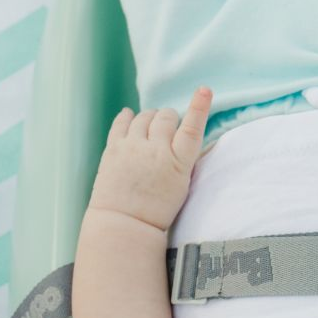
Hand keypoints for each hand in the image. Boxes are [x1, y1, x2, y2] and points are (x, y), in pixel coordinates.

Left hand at [87, 86, 211, 231]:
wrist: (124, 226)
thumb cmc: (155, 213)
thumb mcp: (180, 188)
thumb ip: (182, 161)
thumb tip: (184, 139)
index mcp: (178, 163)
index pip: (192, 128)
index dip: (199, 107)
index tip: (204, 90)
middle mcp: (157, 150)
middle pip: (166, 117)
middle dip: (168, 119)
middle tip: (166, 130)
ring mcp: (133, 147)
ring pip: (145, 116)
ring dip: (150, 119)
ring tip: (149, 130)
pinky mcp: (114, 149)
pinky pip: (122, 122)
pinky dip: (127, 117)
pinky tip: (129, 117)